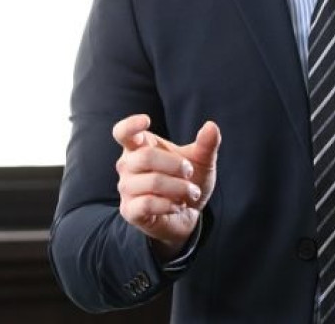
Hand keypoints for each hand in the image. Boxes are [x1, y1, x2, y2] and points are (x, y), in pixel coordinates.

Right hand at [112, 114, 220, 259]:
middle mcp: (128, 165)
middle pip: (145, 157)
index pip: (123, 132)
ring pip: (152, 182)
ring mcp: (126, 188)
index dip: (130, 125)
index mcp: (141, 146)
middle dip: (176, 165)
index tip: (147, 120)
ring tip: (191, 192)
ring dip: (180, 188)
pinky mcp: (129, 210)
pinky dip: (170, 204)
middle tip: (190, 173)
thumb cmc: (189, 180)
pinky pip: (147, 204)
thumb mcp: (203, 161)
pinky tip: (178, 205)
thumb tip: (211, 126)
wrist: (187, 214)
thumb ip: (207, 144)